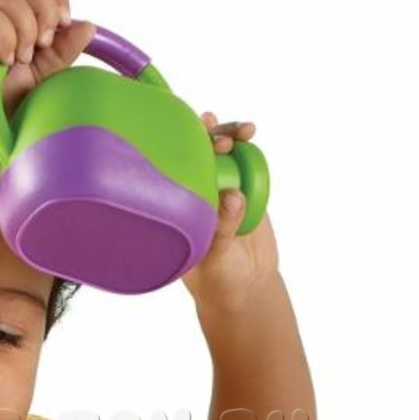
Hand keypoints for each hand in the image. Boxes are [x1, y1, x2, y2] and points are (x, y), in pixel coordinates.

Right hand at [0, 0, 95, 156]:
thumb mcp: (34, 79)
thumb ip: (59, 54)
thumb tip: (87, 26)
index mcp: (1, 20)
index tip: (63, 26)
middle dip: (44, 10)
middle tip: (43, 45)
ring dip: (25, 28)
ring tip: (19, 60)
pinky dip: (5, 36)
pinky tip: (3, 60)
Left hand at [181, 112, 279, 306]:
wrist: (246, 288)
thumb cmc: (217, 279)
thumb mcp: (216, 259)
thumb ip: (223, 228)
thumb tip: (233, 195)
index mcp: (176, 210)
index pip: (171, 175)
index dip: (176, 152)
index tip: (190, 141)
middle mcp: (196, 197)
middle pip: (197, 156)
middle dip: (209, 138)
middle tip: (222, 140)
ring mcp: (222, 192)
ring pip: (224, 155)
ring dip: (231, 135)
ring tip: (245, 131)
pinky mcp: (246, 193)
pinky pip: (246, 165)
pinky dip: (248, 148)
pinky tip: (250, 135)